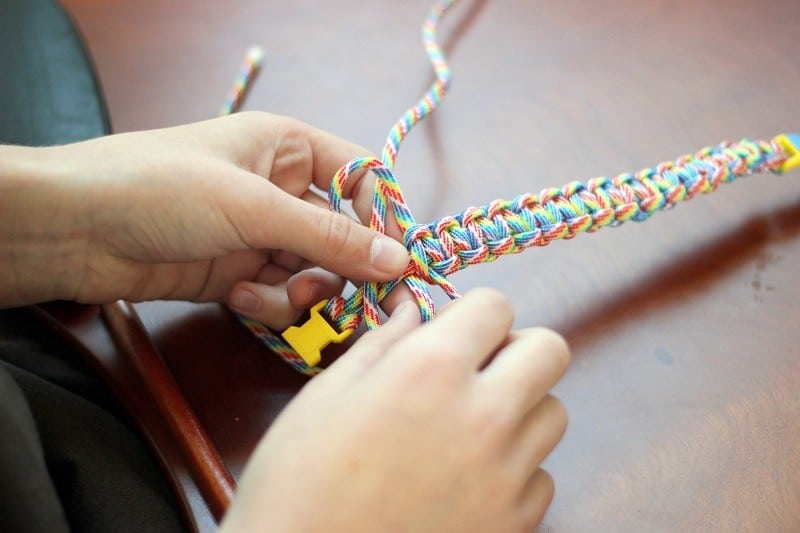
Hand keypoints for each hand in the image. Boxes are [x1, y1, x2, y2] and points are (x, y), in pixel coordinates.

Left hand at [0, 112, 409, 326]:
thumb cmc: (164, 189)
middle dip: (338, 267)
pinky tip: (238, 298)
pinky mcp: (236, 273)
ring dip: (299, 291)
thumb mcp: (254, 208)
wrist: (74, 229)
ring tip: (264, 293)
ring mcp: (257, 234)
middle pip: (341, 235)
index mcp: (288, 148)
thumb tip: (400, 261)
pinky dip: (268, 303)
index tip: (396, 261)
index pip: (361, 178)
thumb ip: (331, 239)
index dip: (382, 217)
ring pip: (312, 272)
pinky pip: (278, 294)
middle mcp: (279, 189)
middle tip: (340, 295)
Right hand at [221, 288, 569, 531]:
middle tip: (478, 368)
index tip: (453, 330)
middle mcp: (484, 415)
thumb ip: (381, 343)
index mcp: (431, 369)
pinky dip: (516, 470)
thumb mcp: (326, 396)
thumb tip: (410, 310)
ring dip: (521, 408)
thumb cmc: (300, 484)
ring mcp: (507, 474)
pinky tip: (471, 480)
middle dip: (517, 347)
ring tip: (472, 427)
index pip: (496, 304)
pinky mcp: (515, 524)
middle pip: (549, 350)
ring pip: (553, 413)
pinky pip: (542, 477)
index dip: (473, 312)